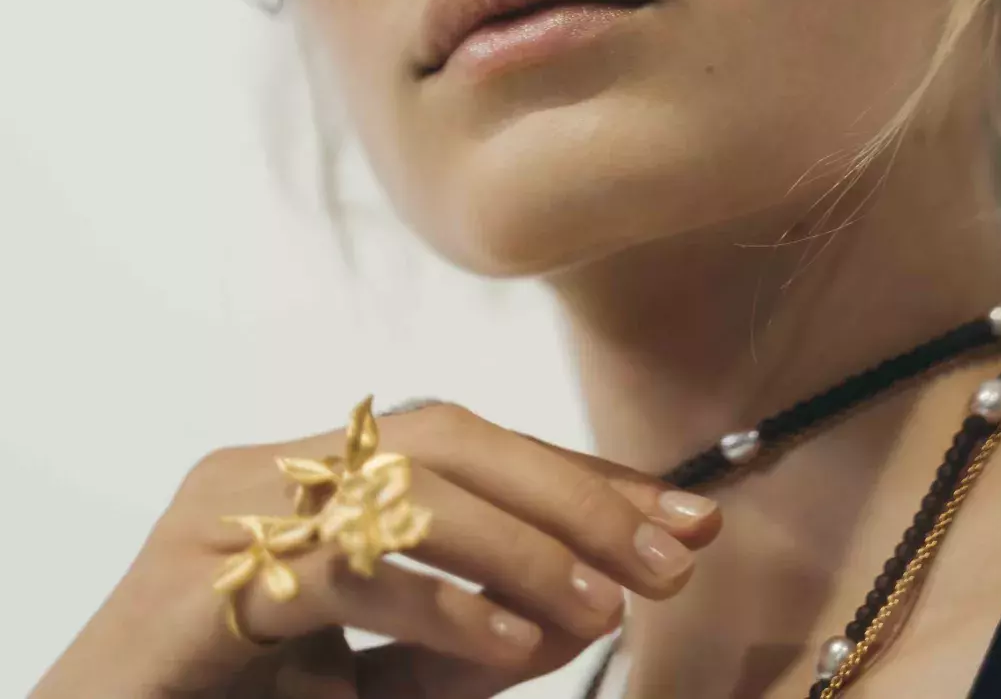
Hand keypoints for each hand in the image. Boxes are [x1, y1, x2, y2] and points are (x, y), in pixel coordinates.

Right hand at [30, 401, 722, 698]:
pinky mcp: (200, 575)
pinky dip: (439, 601)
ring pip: (406, 483)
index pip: (474, 449)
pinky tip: (509, 643)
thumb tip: (587, 612)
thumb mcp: (381, 682)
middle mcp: (278, 467)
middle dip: (573, 492)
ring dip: (523, 542)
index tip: (688, 516)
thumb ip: (470, 646)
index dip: (583, 479)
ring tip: (607, 608)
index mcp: (321, 476)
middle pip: (451, 437)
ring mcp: (233, 506)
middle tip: (674, 552)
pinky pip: (343, 566)